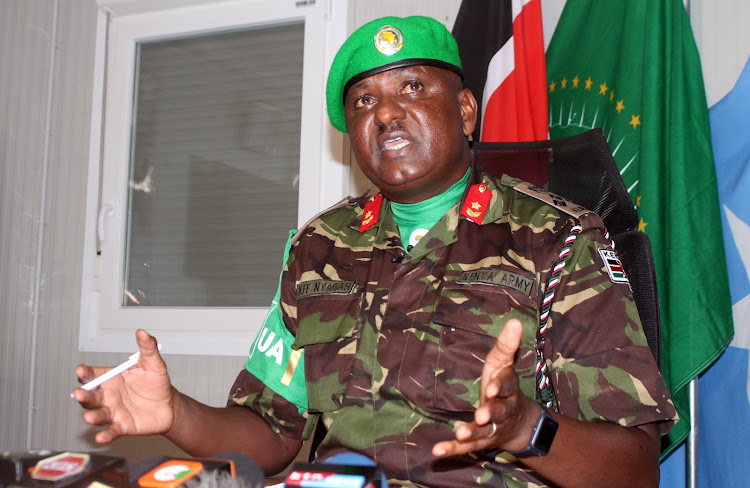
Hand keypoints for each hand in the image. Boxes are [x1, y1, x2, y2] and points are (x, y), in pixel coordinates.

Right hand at [72, 329, 175, 443]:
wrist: (169, 405)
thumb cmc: (157, 383)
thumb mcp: (154, 364)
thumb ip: (147, 348)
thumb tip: (143, 332)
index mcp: (111, 378)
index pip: (93, 374)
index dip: (85, 372)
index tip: (81, 370)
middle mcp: (108, 396)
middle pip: (90, 396)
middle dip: (82, 395)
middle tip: (79, 394)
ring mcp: (113, 412)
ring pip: (97, 414)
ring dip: (92, 416)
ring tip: (89, 417)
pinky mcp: (121, 426)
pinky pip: (111, 431)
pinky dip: (105, 435)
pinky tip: (101, 437)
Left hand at [432, 319, 537, 456]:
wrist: (519, 425)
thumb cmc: (503, 386)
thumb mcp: (503, 364)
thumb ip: (507, 345)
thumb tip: (516, 321)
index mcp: (508, 388)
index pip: (507, 385)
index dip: (500, 386)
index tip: (492, 387)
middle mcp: (503, 410)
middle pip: (499, 411)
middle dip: (491, 412)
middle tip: (482, 415)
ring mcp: (492, 428)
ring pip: (485, 432)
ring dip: (473, 432)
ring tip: (461, 433)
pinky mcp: (480, 442)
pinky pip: (466, 447)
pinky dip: (453, 449)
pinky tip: (438, 451)